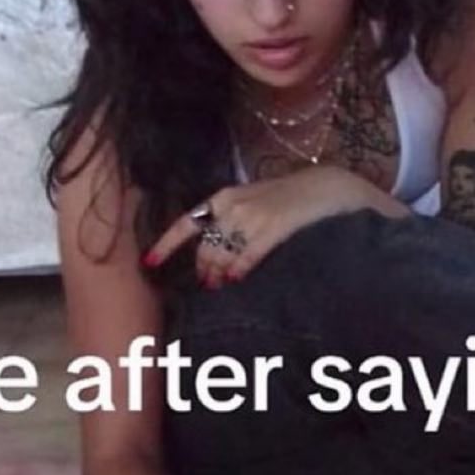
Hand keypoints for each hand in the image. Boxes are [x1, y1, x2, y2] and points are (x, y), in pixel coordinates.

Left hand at [143, 167, 398, 288]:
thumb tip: (214, 255)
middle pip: (204, 247)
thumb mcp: (254, 201)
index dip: (165, 245)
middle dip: (202, 269)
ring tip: (220, 287)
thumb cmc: (290, 199)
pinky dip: (238, 270)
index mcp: (223, 198)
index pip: (186, 224)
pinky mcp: (273, 227)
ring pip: (222, 255)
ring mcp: (252, 216)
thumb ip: (232, 222)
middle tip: (207, 285)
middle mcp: (232, 206)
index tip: (148, 265)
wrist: (326, 187)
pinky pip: (246, 257)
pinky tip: (236, 280)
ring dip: (218, 275)